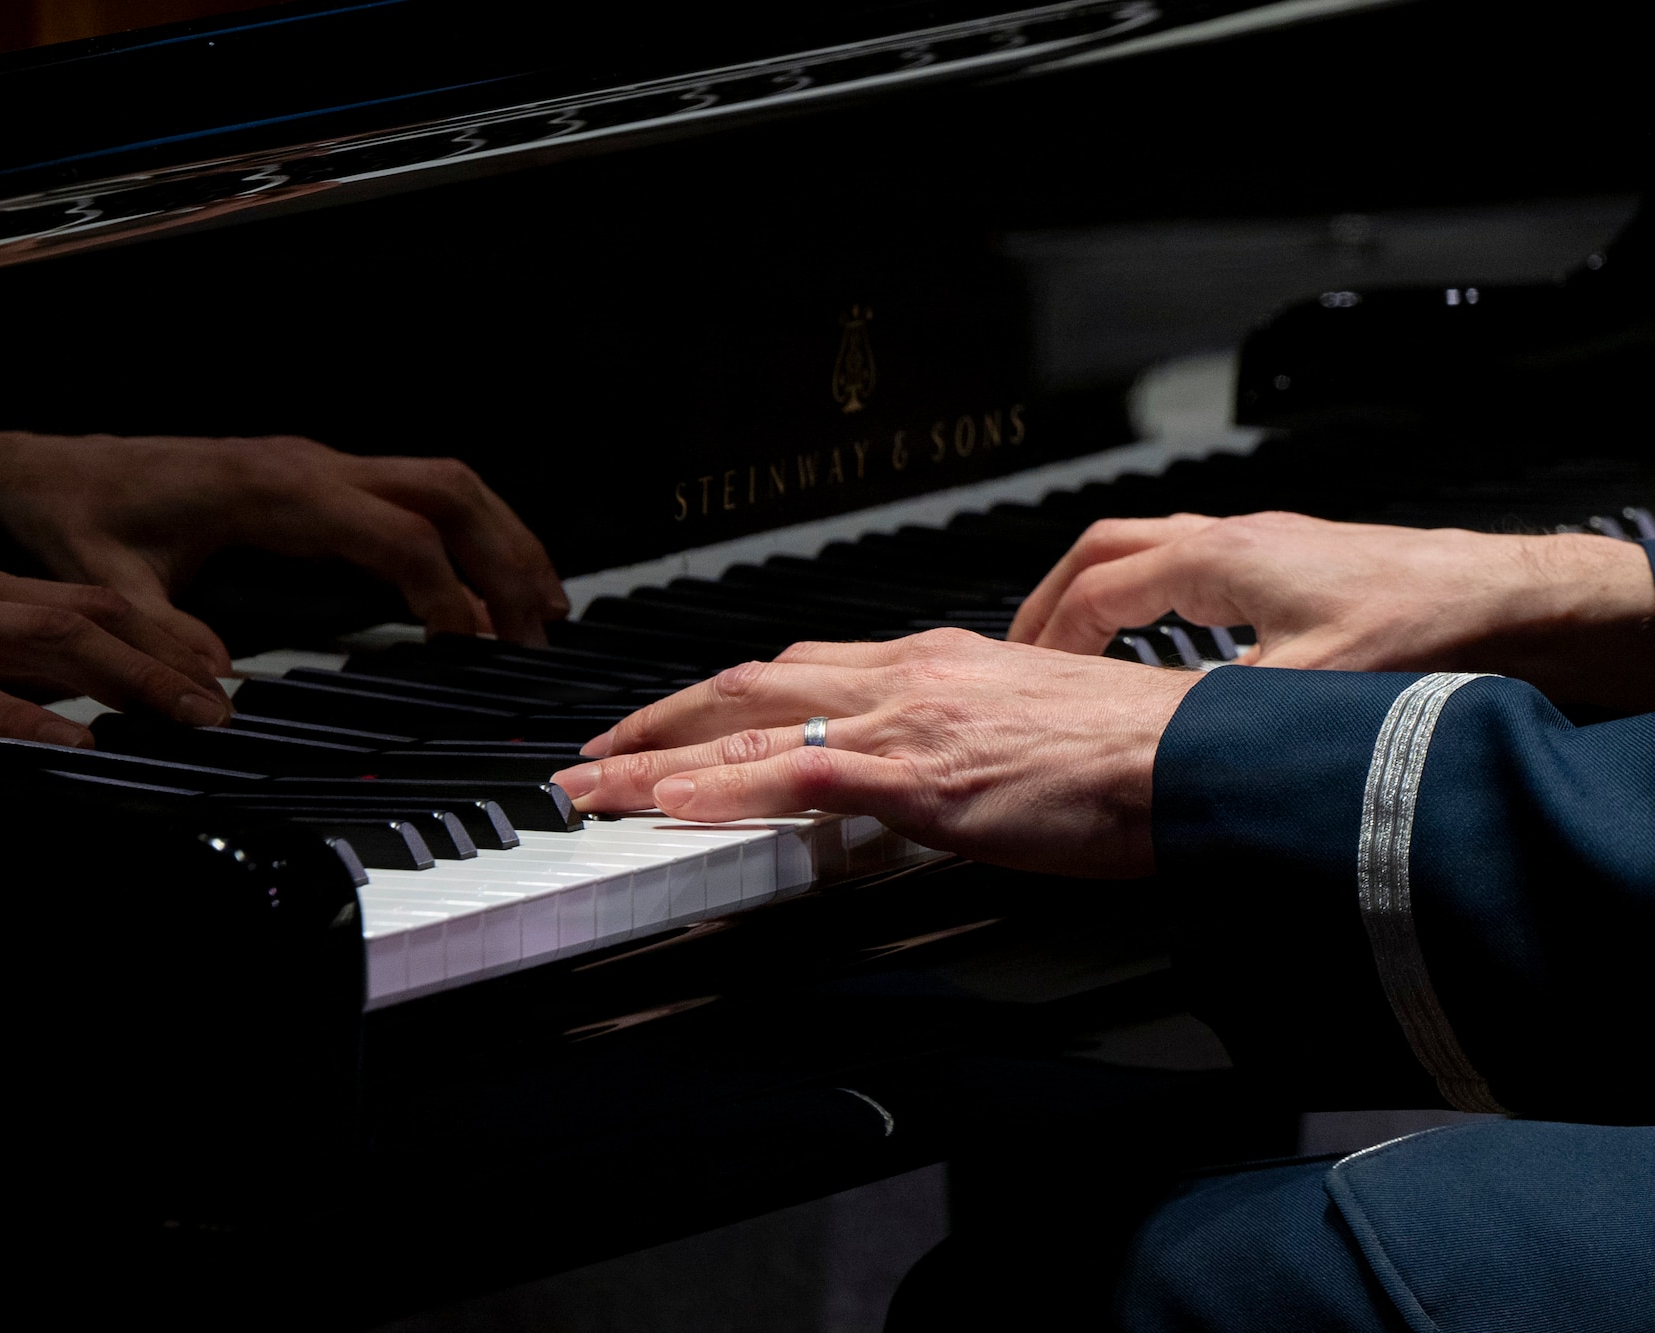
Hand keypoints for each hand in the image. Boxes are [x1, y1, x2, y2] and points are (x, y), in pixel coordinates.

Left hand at [0, 432, 570, 659]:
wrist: (51, 469)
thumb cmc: (81, 518)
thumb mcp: (107, 583)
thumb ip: (159, 636)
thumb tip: (219, 693)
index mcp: (277, 489)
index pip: (397, 533)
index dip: (446, 590)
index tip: (475, 645)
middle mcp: (313, 466)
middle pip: (449, 491)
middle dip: (507, 555)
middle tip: (542, 627)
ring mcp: (321, 465)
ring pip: (445, 484)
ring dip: (501, 539)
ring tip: (538, 606)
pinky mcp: (319, 477)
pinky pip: (417, 494)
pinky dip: (467, 534)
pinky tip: (480, 584)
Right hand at [0, 554, 233, 746]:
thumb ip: (12, 662)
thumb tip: (91, 698)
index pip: (94, 601)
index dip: (163, 638)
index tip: (218, 676)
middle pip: (90, 614)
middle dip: (164, 658)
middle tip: (220, 704)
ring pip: (49, 638)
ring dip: (128, 677)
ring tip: (182, 713)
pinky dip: (23, 716)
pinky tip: (73, 738)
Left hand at [550, 629, 1199, 877]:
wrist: (1194, 760)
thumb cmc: (1130, 755)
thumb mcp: (1023, 730)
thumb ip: (955, 740)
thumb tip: (917, 766)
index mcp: (931, 661)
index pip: (794, 670)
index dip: (716, 698)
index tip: (669, 722)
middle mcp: (905, 672)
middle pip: (747, 682)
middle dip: (659, 718)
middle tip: (597, 754)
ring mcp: (906, 718)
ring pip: (748, 721)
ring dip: (657, 757)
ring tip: (594, 788)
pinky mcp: (919, 771)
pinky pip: (795, 771)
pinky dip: (722, 785)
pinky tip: (672, 803)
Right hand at [1007, 512, 1653, 710]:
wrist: (1501, 597)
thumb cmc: (1419, 627)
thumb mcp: (1301, 688)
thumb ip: (1214, 713)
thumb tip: (1150, 747)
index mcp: (1216, 559)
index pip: (1094, 589)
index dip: (1047, 636)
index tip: (1024, 675)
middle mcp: (1230, 536)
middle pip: (1103, 547)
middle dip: (1050, 597)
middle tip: (1022, 645)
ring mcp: (1259, 541)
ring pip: (1146, 547)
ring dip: (1098, 590)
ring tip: (1075, 640)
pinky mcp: (1288, 557)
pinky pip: (1187, 560)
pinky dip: (1148, 594)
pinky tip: (1165, 639)